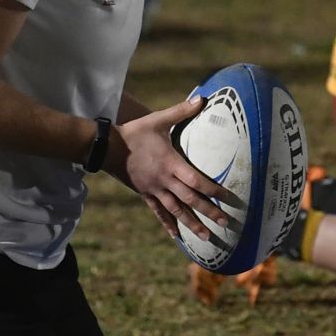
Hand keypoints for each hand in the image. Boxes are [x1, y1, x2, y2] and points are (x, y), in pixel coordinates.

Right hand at [107, 95, 237, 239]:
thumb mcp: (158, 120)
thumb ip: (181, 111)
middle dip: (208, 212)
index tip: (228, 198)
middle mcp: (164, 180)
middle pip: (190, 200)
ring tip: (206, 237)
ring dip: (191, 224)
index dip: (213, 190)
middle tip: (225, 223)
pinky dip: (168, 224)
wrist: (107, 147)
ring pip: (175, 211)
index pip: (196, 180)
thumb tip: (201, 98)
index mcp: (170, 163)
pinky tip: (176, 236)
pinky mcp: (145, 194)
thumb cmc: (135, 132)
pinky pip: (158, 212)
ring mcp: (154, 190)